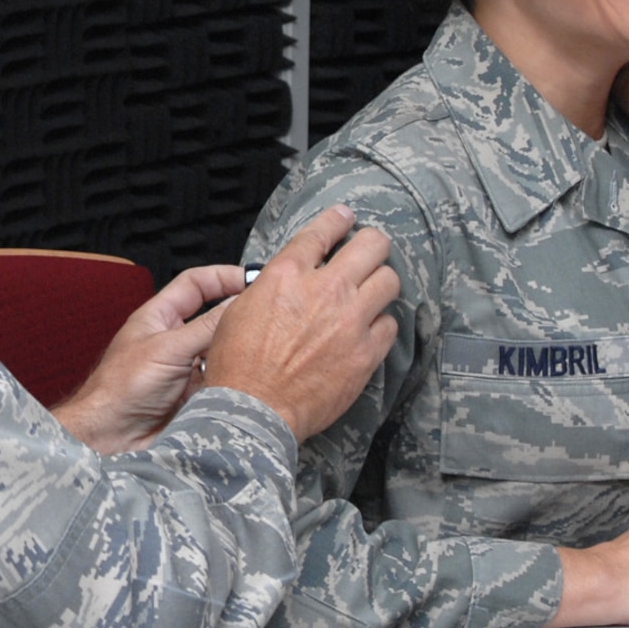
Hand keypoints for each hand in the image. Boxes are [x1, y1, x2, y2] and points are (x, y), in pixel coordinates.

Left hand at [51, 264, 244, 453]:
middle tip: (267, 314)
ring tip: (263, 348)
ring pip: (223, 351)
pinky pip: (223, 380)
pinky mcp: (196, 396)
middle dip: (238, 315)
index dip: (223, 277)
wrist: (111, 439)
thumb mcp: (168, 348)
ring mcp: (186, 369)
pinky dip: (236, 379)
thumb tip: (240, 303)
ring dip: (239, 350)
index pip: (195, 285)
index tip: (253, 278)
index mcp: (160, 317)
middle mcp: (175, 340)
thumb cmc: (121, 389)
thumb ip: (207, 326)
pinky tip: (250, 379)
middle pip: (214, 318)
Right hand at [200, 206, 398, 440]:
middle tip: (369, 252)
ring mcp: (350, 321)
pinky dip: (380, 325)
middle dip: (372, 244)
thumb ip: (271, 286)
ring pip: (389, 280)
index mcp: (287, 276)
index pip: (322, 232)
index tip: (346, 217)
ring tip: (371, 291)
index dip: (338, 220)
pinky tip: (368, 330)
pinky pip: (390, 325)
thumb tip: (288, 278)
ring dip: (380, 282)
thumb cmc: (239, 366)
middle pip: (371, 246)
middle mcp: (324, 291)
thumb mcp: (239, 310)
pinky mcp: (366, 353)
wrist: (255, 410)